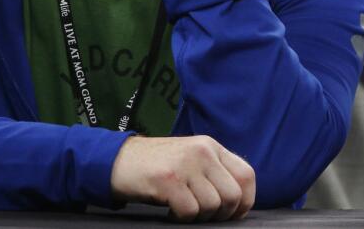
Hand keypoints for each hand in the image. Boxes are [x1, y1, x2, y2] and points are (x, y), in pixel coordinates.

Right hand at [110, 135, 255, 221]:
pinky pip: (190, 211)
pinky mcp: (168, 180)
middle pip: (233, 195)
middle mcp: (202, 152)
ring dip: (199, 217)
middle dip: (222, 214)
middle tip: (203, 215)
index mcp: (211, 146)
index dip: (246, 201)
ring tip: (183, 209)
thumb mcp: (191, 160)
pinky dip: (182, 218)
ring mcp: (185, 164)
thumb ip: (214, 173)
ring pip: (212, 205)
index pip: (246, 175)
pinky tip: (170, 210)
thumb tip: (239, 203)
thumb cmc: (157, 166)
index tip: (233, 214)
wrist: (117, 160)